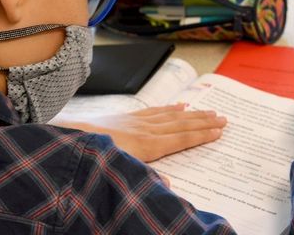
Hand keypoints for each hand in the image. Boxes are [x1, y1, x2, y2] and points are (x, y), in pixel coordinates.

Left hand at [50, 104, 226, 161]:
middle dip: (204, 122)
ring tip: (208, 110)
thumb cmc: (94, 157)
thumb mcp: (119, 171)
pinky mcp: (127, 117)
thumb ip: (145, 178)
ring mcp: (137, 121)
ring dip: (192, 113)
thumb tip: (169, 188)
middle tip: (224, 118)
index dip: (202, 135)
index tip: (220, 131)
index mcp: (147, 145)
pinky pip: (155, 110)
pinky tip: (178, 106)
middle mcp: (146, 129)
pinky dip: (170, 108)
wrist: (70, 137)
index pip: (182, 139)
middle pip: (181, 124)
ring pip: (171, 115)